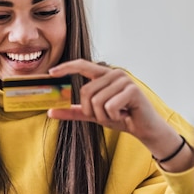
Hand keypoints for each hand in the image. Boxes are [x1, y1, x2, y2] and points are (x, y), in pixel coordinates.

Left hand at [47, 59, 164, 140]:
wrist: (143, 128)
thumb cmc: (119, 117)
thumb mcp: (92, 115)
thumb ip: (73, 112)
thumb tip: (50, 112)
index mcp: (103, 75)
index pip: (81, 65)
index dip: (66, 67)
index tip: (51, 73)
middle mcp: (113, 73)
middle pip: (85, 91)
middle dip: (90, 110)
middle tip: (105, 114)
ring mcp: (124, 80)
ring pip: (96, 101)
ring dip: (103, 115)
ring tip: (117, 114)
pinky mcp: (133, 90)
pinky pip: (109, 106)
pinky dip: (113, 116)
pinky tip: (124, 114)